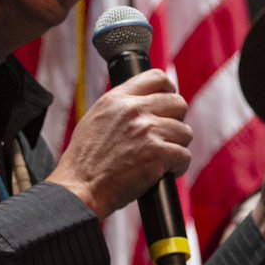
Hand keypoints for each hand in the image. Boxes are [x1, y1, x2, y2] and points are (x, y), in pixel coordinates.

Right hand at [49, 69, 191, 218]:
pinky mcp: (157, 154)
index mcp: (117, 98)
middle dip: (176, 120)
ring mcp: (147, 131)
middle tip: (166, 136)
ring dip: (177, 146)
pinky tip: (165, 172)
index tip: (168, 105)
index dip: (168, 91)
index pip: (156, 78)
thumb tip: (144, 104)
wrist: (80, 187)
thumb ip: (120, 107)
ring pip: (184, 131)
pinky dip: (178, 166)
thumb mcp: (96, 119)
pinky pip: (184, 155)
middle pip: (178, 103)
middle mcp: (134, 110)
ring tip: (163, 158)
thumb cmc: (85, 161)